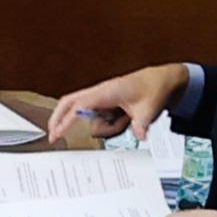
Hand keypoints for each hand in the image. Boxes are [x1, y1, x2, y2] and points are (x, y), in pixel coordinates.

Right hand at [45, 62, 186, 146]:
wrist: (162, 80)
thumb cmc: (153, 88)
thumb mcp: (148, 110)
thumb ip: (141, 125)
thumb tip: (139, 136)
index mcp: (106, 91)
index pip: (79, 106)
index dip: (65, 120)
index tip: (56, 133)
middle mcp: (100, 93)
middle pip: (69, 103)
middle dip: (59, 118)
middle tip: (53, 135)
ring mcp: (102, 98)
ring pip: (91, 119)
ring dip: (106, 127)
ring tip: (126, 121)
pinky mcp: (107, 103)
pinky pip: (100, 119)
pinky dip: (111, 125)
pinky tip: (125, 119)